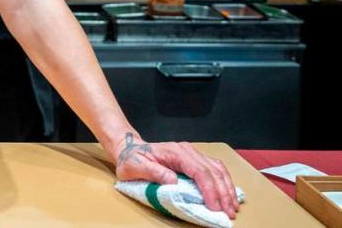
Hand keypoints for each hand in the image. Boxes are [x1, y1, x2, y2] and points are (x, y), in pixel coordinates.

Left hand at [114, 133, 239, 219]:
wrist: (129, 149)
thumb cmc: (131, 159)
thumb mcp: (135, 166)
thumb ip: (153, 172)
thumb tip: (173, 180)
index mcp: (175, 152)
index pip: (199, 171)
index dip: (210, 190)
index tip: (215, 207)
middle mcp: (187, 150)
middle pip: (212, 171)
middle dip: (223, 193)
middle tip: (229, 212)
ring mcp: (192, 154)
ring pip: (217, 169)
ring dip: (227, 188)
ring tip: (232, 206)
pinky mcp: (194, 159)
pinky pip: (214, 169)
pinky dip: (224, 182)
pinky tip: (228, 194)